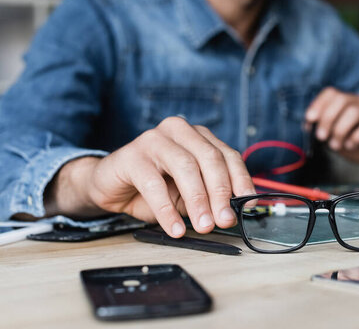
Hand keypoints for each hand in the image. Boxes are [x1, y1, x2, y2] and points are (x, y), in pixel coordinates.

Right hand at [47, 117, 254, 237]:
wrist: (110, 184)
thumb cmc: (153, 186)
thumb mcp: (188, 193)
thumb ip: (209, 196)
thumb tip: (232, 212)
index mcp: (198, 136)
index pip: (228, 155)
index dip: (240, 180)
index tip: (247, 205)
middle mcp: (179, 131)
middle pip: (209, 159)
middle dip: (221, 193)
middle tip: (225, 220)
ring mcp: (154, 139)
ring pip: (185, 168)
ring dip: (198, 201)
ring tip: (203, 226)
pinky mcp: (132, 156)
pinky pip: (154, 184)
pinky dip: (167, 210)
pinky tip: (174, 228)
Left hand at [304, 87, 358, 168]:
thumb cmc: (353, 142)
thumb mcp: (333, 136)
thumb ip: (323, 129)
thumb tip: (309, 126)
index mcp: (347, 101)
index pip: (331, 93)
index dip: (317, 104)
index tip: (309, 120)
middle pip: (341, 99)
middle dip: (327, 118)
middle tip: (321, 137)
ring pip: (354, 112)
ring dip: (340, 130)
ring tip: (335, 145)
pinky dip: (356, 138)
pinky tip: (351, 145)